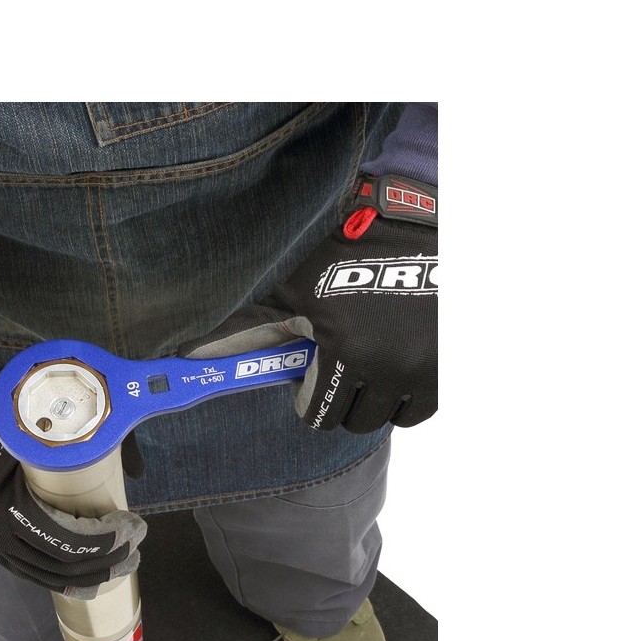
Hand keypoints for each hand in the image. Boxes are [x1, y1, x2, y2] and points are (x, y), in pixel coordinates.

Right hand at [0, 342, 145, 595]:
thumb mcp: (42, 422)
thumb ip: (93, 439)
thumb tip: (136, 471)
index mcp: (4, 505)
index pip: (64, 540)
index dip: (105, 541)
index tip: (134, 527)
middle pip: (59, 564)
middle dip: (104, 561)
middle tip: (136, 547)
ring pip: (44, 575)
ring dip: (87, 575)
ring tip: (121, 564)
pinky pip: (29, 570)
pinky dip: (61, 577)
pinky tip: (87, 579)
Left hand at [182, 174, 436, 432]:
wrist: (419, 221)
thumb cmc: (347, 249)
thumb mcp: (295, 284)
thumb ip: (248, 322)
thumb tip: (188, 351)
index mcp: (344, 350)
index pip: (319, 414)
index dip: (310, 395)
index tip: (313, 375)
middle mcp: (387, 367)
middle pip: (354, 419)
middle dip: (343, 396)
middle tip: (343, 365)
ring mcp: (425, 370)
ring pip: (390, 415)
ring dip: (376, 397)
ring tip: (372, 361)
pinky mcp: (451, 368)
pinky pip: (423, 407)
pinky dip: (409, 393)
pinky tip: (400, 362)